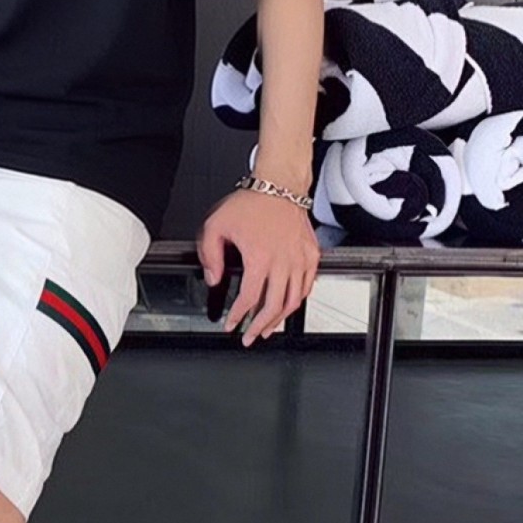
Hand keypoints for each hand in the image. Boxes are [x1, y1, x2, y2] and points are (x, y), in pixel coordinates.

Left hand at [197, 189, 319, 347]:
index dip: (239, 316)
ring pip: (294, 300)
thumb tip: (214, 279)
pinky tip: (287, 306)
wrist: (279, 185)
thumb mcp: (216, 226)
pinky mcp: (312, 254)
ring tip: (267, 329)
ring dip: (279, 319)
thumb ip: (210, 255)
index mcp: (260, 258)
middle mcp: (283, 261)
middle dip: (259, 327)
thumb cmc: (251, 203)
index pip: (250, 298)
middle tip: (250, 337)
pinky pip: (308, 285)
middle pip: (274, 306)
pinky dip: (298, 300)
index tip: (232, 324)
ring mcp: (301, 259)